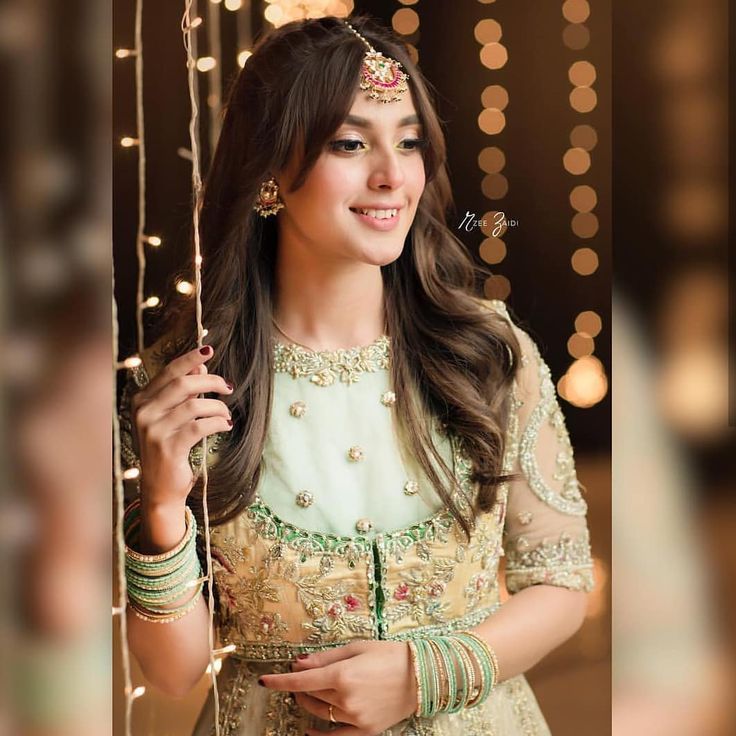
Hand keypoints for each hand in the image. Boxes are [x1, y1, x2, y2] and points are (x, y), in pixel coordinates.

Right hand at [130, 344, 233, 507]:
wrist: (160, 489)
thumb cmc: (169, 449)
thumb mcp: (173, 416)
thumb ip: (183, 392)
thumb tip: (199, 367)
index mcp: (142, 400)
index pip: (169, 371)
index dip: (190, 359)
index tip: (209, 350)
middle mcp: (143, 412)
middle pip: (183, 384)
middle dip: (211, 381)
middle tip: (228, 387)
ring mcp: (153, 430)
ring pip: (195, 405)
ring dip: (218, 407)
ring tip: (226, 414)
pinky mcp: (168, 448)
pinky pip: (200, 426)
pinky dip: (218, 423)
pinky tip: (225, 426)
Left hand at [259, 640, 417, 734]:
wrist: (422, 676)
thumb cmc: (390, 655)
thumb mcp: (357, 648)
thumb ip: (326, 657)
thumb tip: (300, 663)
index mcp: (343, 674)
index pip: (301, 680)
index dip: (280, 681)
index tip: (264, 681)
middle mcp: (346, 699)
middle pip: (310, 695)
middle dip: (299, 685)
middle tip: (298, 675)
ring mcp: (355, 718)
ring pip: (320, 713)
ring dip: (308, 703)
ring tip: (306, 693)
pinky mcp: (365, 731)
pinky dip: (319, 735)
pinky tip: (309, 731)